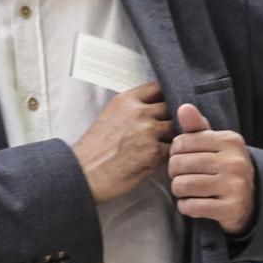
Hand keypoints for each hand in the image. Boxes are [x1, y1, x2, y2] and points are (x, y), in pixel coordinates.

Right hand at [71, 83, 170, 204]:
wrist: (83, 174)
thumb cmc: (93, 150)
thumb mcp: (109, 117)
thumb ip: (132, 109)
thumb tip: (156, 108)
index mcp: (125, 100)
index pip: (159, 87)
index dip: (167, 96)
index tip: (168, 104)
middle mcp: (139, 112)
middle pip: (174, 107)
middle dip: (174, 117)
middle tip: (168, 129)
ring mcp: (148, 131)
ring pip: (179, 127)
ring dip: (176, 136)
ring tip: (164, 146)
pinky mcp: (154, 151)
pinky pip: (176, 148)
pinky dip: (171, 154)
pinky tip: (159, 159)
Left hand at [170, 104, 255, 236]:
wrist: (251, 198)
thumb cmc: (223, 166)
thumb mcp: (214, 144)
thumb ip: (196, 127)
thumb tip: (183, 107)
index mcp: (230, 140)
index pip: (180, 142)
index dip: (175, 152)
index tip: (184, 158)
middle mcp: (235, 161)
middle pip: (177, 164)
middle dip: (174, 173)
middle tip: (185, 176)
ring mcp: (234, 186)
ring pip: (181, 186)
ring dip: (179, 190)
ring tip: (191, 189)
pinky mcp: (230, 208)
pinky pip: (190, 207)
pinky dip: (186, 206)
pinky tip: (196, 203)